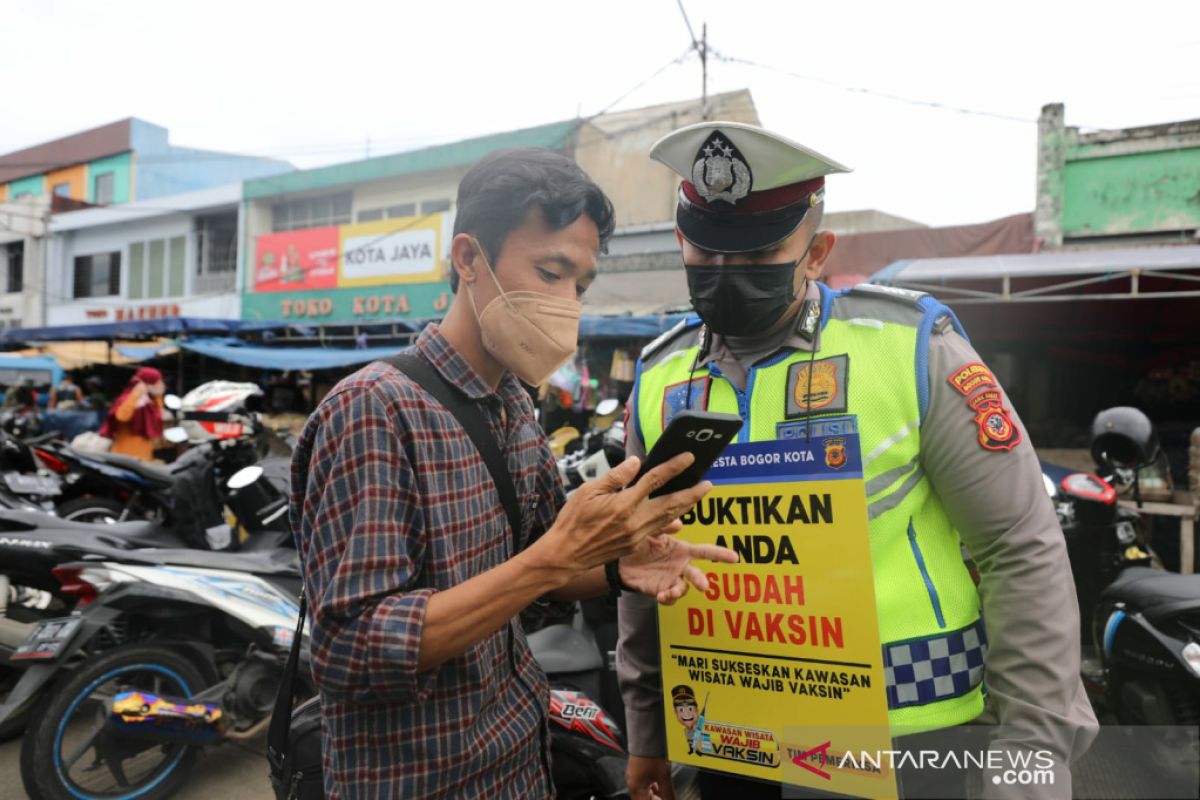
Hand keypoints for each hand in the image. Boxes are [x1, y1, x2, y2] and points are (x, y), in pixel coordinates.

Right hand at [533, 454, 711, 578]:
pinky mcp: (635, 544)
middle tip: (708, 483)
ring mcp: (637, 535)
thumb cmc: (573, 520)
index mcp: (624, 503)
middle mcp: (635, 520)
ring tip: (698, 495)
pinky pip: (658, 530)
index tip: (687, 458)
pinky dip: (670, 521)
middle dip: (692, 493)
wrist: (566, 554)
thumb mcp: (588, 491)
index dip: (674, 467)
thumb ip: (616, 476)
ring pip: (668, 518)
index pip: (655, 479)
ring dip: (686, 507)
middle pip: (671, 503)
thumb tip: (636, 463)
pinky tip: (678, 516)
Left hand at [621, 534, 737, 603]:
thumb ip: (664, 528)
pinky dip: (668, 599)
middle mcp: (680, 566)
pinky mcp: (661, 591)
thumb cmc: (639, 542)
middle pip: (696, 574)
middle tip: (704, 586)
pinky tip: (660, 596)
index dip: (720, 554)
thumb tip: (680, 524)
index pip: (705, 551)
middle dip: (701, 580)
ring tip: (669, 592)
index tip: (735, 557)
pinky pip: (670, 599)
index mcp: (682, 550)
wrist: (620, 560)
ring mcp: (672, 580)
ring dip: (679, 591)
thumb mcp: (650, 532)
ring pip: (683, 589)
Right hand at [627, 755, 674, 799]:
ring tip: (665, 788)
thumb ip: (668, 794)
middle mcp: (632, 782)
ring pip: (645, 791)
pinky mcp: (637, 768)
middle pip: (644, 798)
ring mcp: (634, 775)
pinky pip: (645, 782)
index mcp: (635, 787)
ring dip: (656, 793)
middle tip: (666, 796)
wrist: (647, 734)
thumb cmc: (651, 752)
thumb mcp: (664, 776)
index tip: (665, 799)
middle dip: (656, 798)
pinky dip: (653, 785)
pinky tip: (661, 782)